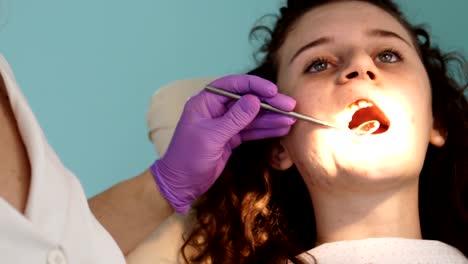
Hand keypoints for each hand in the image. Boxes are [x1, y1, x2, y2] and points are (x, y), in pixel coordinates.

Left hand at [150, 74, 295, 213]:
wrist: (181, 184)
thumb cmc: (188, 158)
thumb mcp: (212, 137)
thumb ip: (234, 119)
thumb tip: (255, 100)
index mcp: (205, 102)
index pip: (232, 86)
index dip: (254, 86)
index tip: (273, 91)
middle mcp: (216, 110)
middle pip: (246, 100)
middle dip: (268, 102)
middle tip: (289, 105)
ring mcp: (225, 125)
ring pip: (252, 116)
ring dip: (271, 117)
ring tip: (291, 118)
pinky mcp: (231, 138)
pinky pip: (251, 131)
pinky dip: (266, 130)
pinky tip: (282, 128)